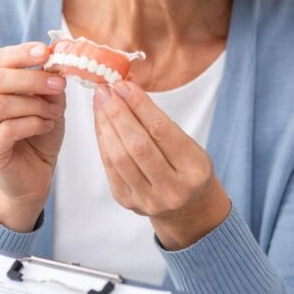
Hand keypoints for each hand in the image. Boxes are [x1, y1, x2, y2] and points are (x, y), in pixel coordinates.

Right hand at [0, 42, 66, 231]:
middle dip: (31, 78)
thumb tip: (56, 60)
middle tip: (59, 84)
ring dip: (34, 105)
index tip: (45, 51)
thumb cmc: (38, 136)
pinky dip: (32, 124)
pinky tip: (45, 126)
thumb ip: (49, 83)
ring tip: (54, 112)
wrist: (33, 178)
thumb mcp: (49, 103)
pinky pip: (6, 130)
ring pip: (0, 104)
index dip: (21, 53)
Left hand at [92, 80, 231, 249]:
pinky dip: (103, 141)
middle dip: (118, 113)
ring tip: (99, 103)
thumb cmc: (186, 167)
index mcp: (194, 169)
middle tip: (105, 90)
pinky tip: (100, 123)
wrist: (187, 209)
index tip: (123, 84)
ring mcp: (149, 199)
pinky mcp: (128, 202)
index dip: (139, 105)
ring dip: (106, 125)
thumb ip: (157, 119)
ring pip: (120, 157)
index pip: (162, 131)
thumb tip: (126, 86)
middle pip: (138, 145)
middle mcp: (173, 189)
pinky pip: (110, 167)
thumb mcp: (186, 143)